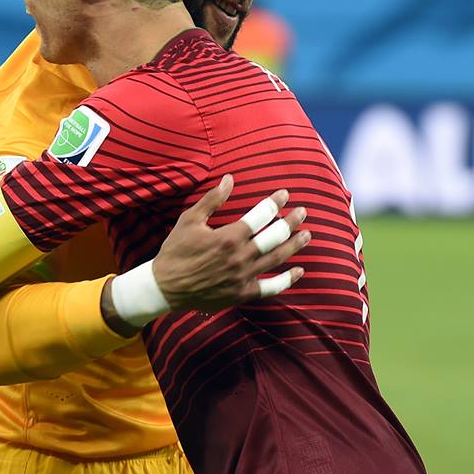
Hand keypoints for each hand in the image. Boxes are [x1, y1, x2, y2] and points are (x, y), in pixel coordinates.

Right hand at [152, 175, 309, 312]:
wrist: (165, 287)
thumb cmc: (175, 251)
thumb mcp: (189, 220)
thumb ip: (212, 200)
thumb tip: (229, 179)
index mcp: (228, 237)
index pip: (260, 216)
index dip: (275, 203)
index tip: (284, 194)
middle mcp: (240, 257)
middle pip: (275, 236)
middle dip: (291, 221)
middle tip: (303, 212)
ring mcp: (243, 277)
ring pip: (277, 258)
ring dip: (294, 245)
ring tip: (307, 234)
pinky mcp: (242, 293)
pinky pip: (271, 287)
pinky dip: (286, 280)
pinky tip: (298, 270)